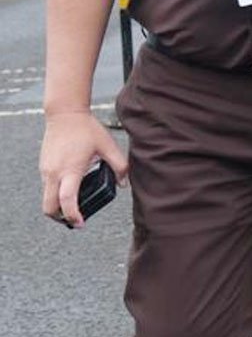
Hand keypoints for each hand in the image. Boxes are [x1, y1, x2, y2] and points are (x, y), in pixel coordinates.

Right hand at [39, 111, 127, 227]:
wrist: (64, 113)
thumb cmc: (87, 128)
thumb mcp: (108, 145)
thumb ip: (119, 165)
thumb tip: (124, 184)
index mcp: (71, 169)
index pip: (67, 199)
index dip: (73, 215)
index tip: (80, 222)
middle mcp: (54, 172)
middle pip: (49, 207)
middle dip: (60, 217)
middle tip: (75, 220)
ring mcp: (46, 170)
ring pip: (46, 198)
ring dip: (57, 206)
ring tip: (74, 205)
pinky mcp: (43, 166)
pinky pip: (46, 186)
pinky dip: (55, 193)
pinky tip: (70, 188)